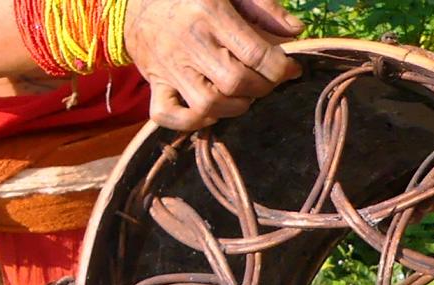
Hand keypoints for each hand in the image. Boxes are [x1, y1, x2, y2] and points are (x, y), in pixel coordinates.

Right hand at [124, 0, 303, 129]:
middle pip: (235, 83)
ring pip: (207, 105)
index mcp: (209, 11)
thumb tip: (297, 31)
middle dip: (261, 88)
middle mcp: (189, 42)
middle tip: (265, 82)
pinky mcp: (155, 85)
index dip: (281, 69)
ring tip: (242, 96)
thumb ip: (264, 6)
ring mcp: (169, 67)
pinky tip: (210, 111)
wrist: (135, 0)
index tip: (291, 70)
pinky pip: (168, 116)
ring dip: (233, 108)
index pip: (256, 54)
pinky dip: (192, 122)